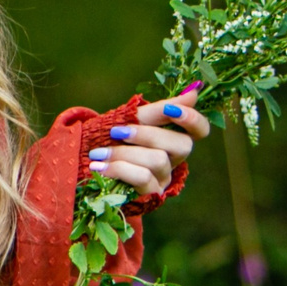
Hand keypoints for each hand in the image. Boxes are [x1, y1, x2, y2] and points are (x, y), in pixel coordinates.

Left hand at [87, 96, 212, 197]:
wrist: (85, 161)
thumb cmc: (113, 137)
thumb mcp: (133, 118)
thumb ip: (161, 109)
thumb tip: (195, 91)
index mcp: (173, 136)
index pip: (200, 129)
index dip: (193, 120)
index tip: (170, 110)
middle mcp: (174, 159)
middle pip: (182, 145)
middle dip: (145, 135)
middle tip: (116, 132)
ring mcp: (164, 178)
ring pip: (158, 160)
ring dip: (123, 153)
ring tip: (98, 153)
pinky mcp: (151, 194)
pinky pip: (143, 178)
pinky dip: (119, 169)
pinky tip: (100, 166)